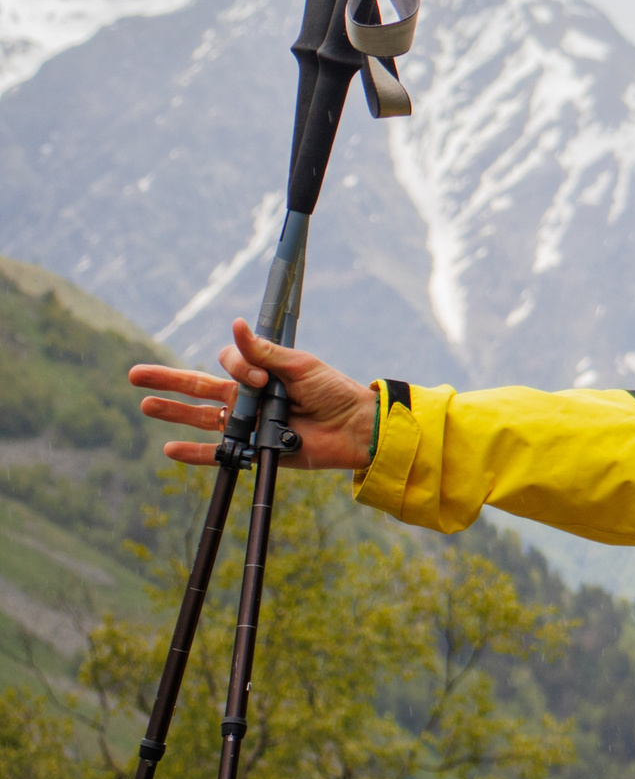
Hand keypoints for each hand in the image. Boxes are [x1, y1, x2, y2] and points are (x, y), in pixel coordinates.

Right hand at [130, 317, 378, 470]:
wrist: (355, 427)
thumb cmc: (334, 392)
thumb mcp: (300, 366)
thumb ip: (265, 353)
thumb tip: (236, 325)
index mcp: (261, 374)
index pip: (229, 364)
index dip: (238, 367)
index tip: (262, 378)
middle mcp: (249, 399)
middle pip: (200, 387)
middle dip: (168, 380)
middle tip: (135, 374)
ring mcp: (249, 425)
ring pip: (202, 418)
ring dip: (173, 412)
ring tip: (145, 405)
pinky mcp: (253, 449)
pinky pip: (219, 453)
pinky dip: (194, 453)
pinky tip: (169, 449)